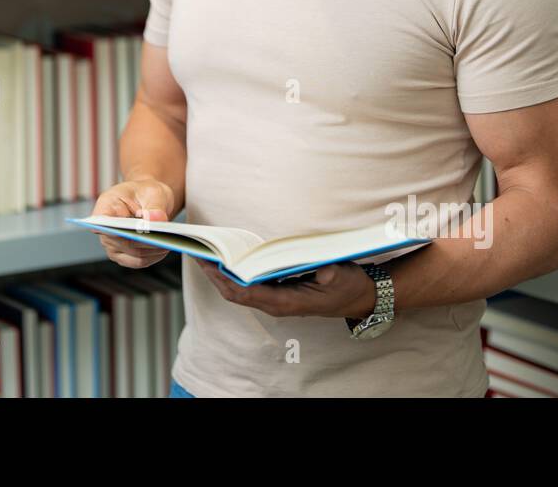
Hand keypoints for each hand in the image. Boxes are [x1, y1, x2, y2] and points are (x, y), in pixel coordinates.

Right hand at [92, 178, 176, 269]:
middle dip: (148, 241)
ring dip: (155, 249)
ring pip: (136, 255)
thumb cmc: (146, 193)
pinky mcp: (125, 256)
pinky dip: (155, 255)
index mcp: (106, 207)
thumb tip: (156, 220)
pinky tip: (166, 246)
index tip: (133, 230)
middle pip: (125, 242)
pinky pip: (141, 261)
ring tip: (171, 240)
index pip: (104, 223)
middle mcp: (105, 230)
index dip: (115, 230)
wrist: (148, 201)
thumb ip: (154, 206)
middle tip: (167, 236)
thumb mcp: (153, 192)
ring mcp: (113, 246)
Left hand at [196, 259, 376, 319]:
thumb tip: (323, 270)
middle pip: (235, 293)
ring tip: (205, 253)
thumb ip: (331, 273)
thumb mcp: (342, 276)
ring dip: (221, 274)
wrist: (359, 297)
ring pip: (239, 290)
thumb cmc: (348, 285)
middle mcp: (276, 304)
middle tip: (197, 253)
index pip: (245, 293)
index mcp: (286, 302)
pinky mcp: (278, 293)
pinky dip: (233, 273)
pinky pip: (248, 286)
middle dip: (214, 275)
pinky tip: (227, 257)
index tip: (208, 262)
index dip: (224, 278)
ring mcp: (276, 300)